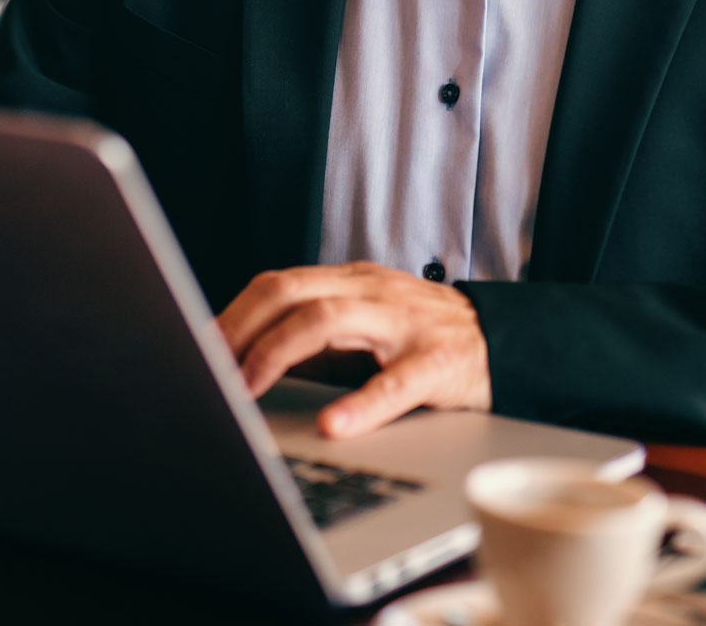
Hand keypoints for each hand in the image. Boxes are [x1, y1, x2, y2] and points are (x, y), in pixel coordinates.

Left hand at [218, 261, 491, 437]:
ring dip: (275, 353)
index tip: (195, 345)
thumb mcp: (366, 324)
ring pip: (327, 319)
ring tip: (244, 389)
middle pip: (289, 291)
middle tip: (206, 366)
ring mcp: (404, 323)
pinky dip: (360, 405)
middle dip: (239, 327)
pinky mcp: (438, 362)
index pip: (277, 283)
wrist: (510, 341)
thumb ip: (314, 334)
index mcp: (350, 281)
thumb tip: (242, 358)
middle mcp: (371, 291)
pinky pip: (395, 382)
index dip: (232, 312)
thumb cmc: (425, 337)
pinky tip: (334, 425)